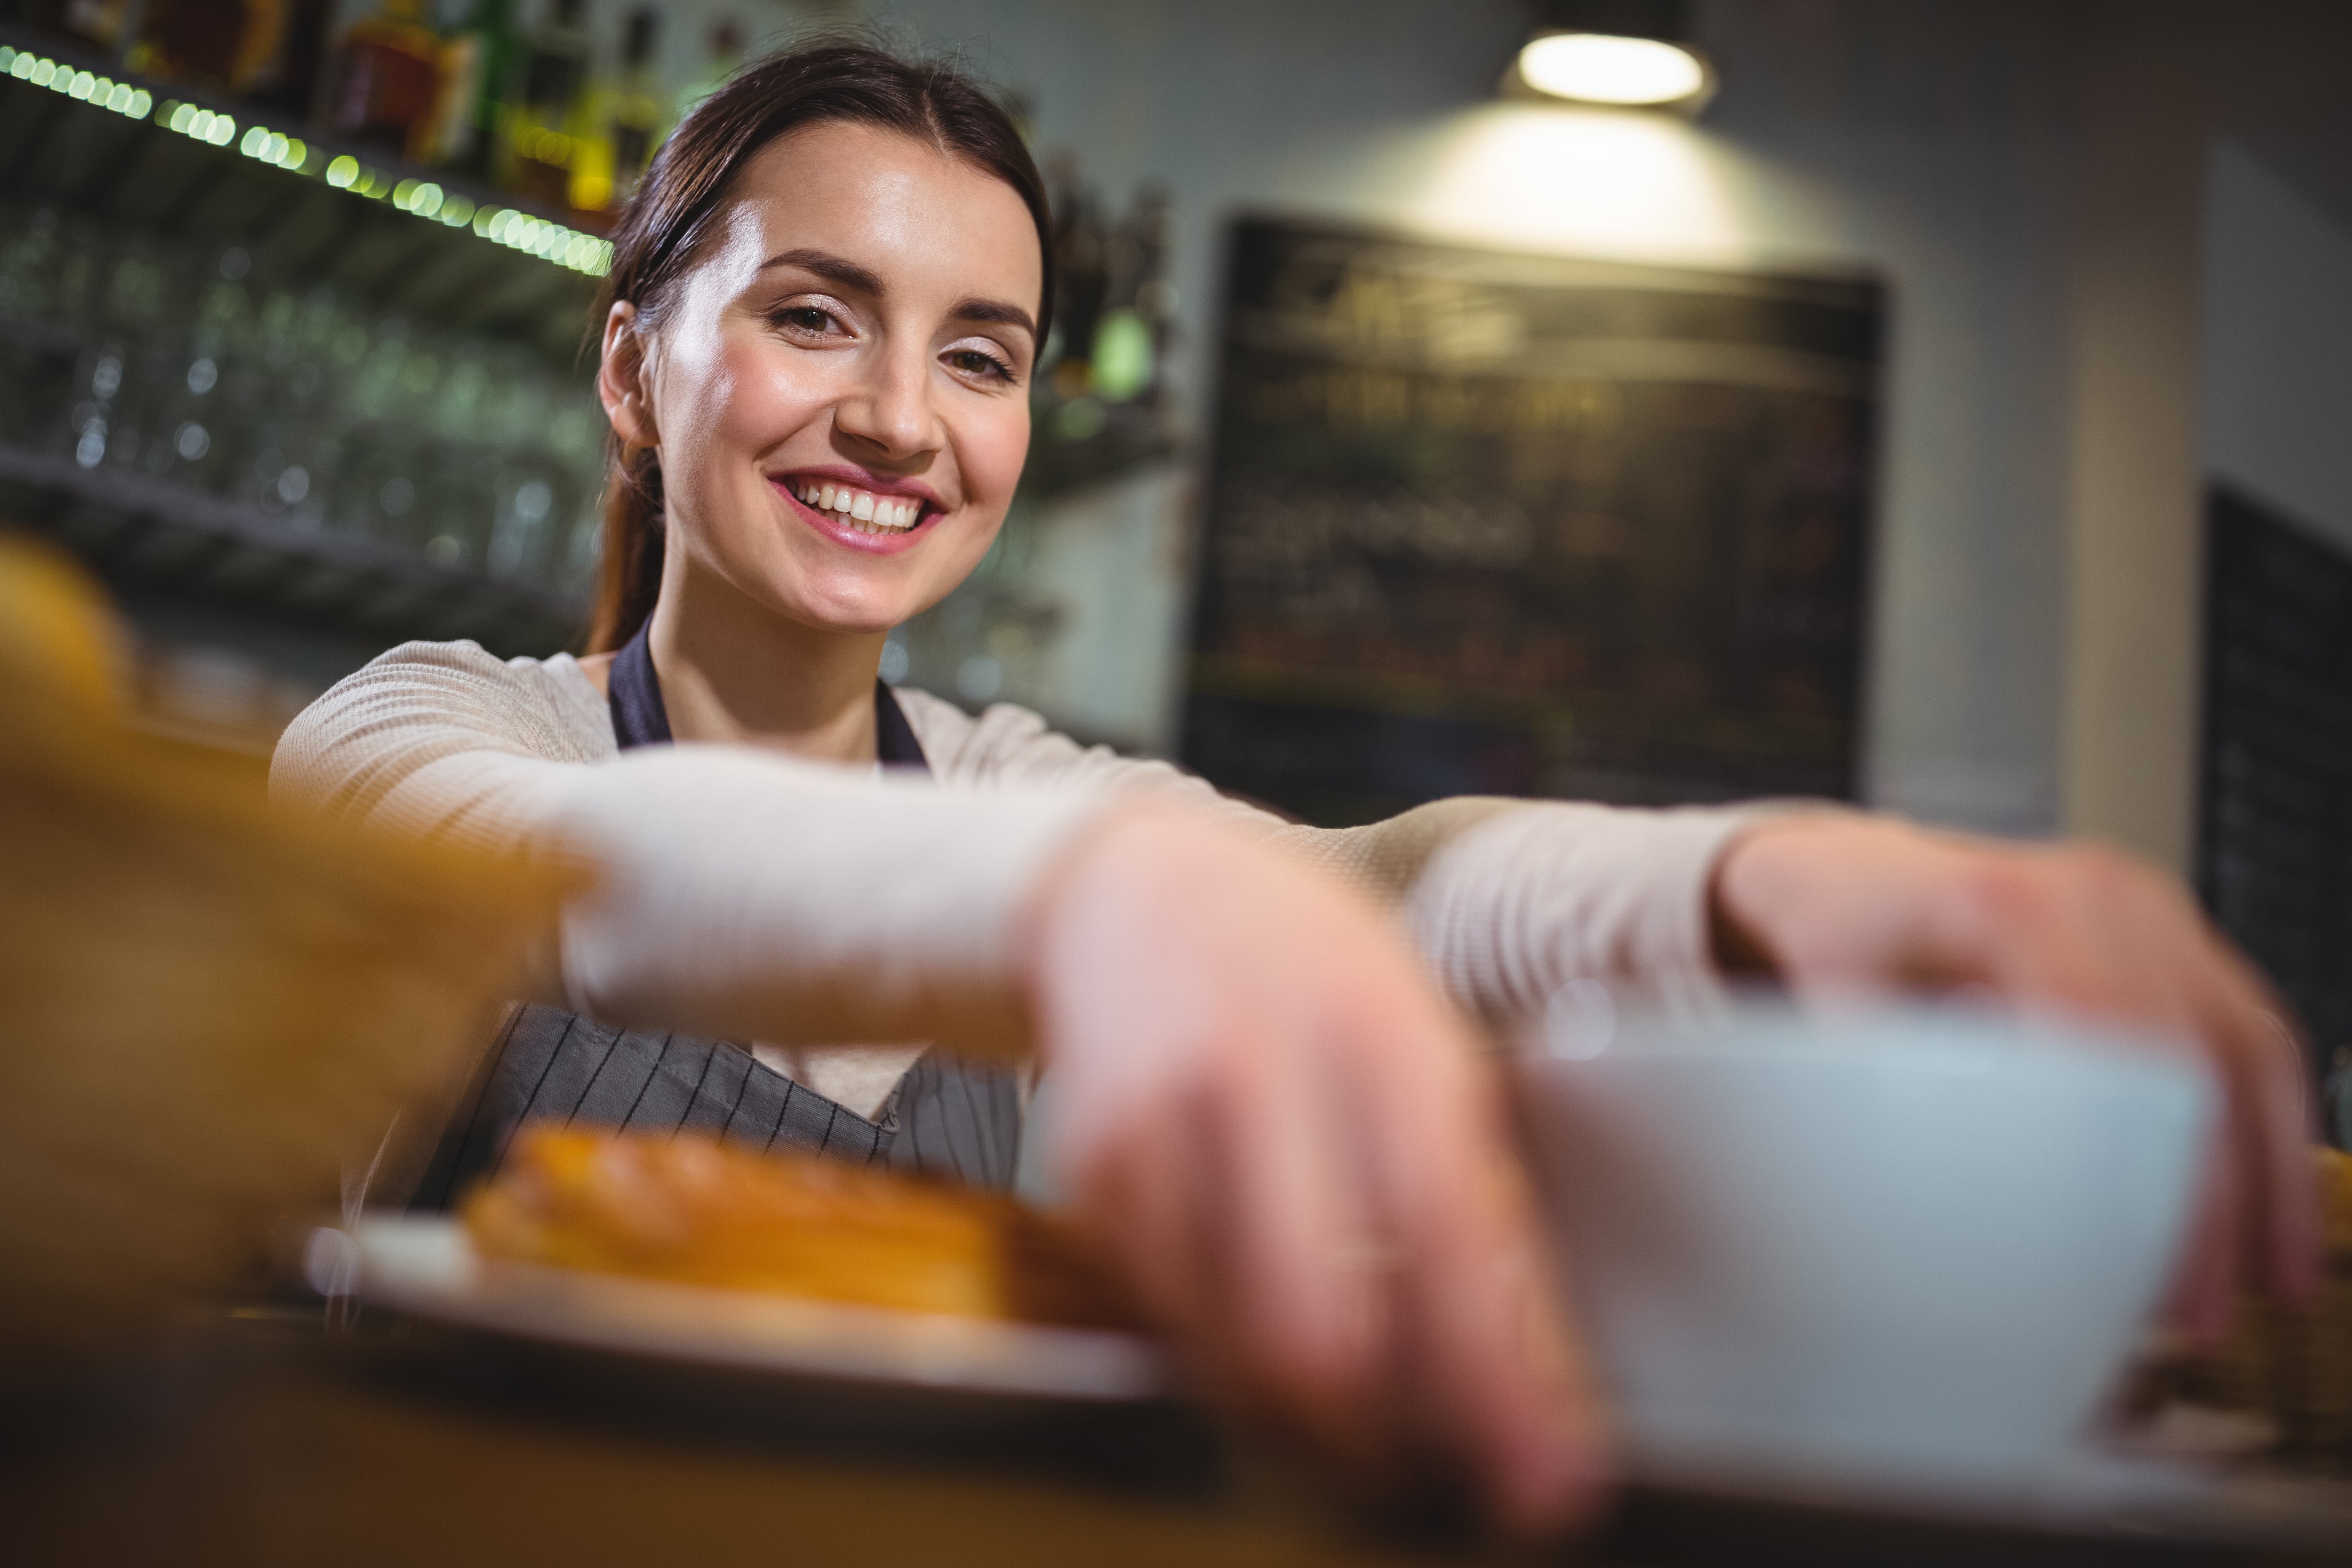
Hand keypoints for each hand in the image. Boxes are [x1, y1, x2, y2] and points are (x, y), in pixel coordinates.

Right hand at [1020, 805, 1605, 1532]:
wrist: (1127, 885)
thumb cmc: (1300, 958)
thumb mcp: (1413, 1023)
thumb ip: (1465, 1168)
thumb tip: (1530, 1338)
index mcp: (1372, 1032)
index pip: (1448, 1240)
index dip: (1503, 1383)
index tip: (1551, 1481)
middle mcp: (1254, 1078)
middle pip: (1319, 1330)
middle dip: (1390, 1438)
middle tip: (1448, 1470)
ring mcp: (1156, 1128)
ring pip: (1234, 1352)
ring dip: (1311, 1419)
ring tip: (1368, 1422)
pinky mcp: (1090, 1173)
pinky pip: (1172, 1319)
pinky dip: (1233, 1358)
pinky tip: (1274, 1335)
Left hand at [1712, 813, 2320, 1336]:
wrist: (1848, 866)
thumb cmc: (1835, 924)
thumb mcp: (1826, 992)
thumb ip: (1862, 1077)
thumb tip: (1892, 1183)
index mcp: (2011, 906)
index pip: (2116, 1041)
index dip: (2144, 1157)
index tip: (2148, 1250)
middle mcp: (2097, 894)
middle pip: (2201, 1051)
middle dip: (2220, 1192)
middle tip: (2200, 1304)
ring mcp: (2145, 906)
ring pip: (2249, 1043)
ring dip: (2269, 1169)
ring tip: (2263, 1274)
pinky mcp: (2168, 931)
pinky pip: (2245, 1027)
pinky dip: (2266, 1118)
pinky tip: (2265, 1199)